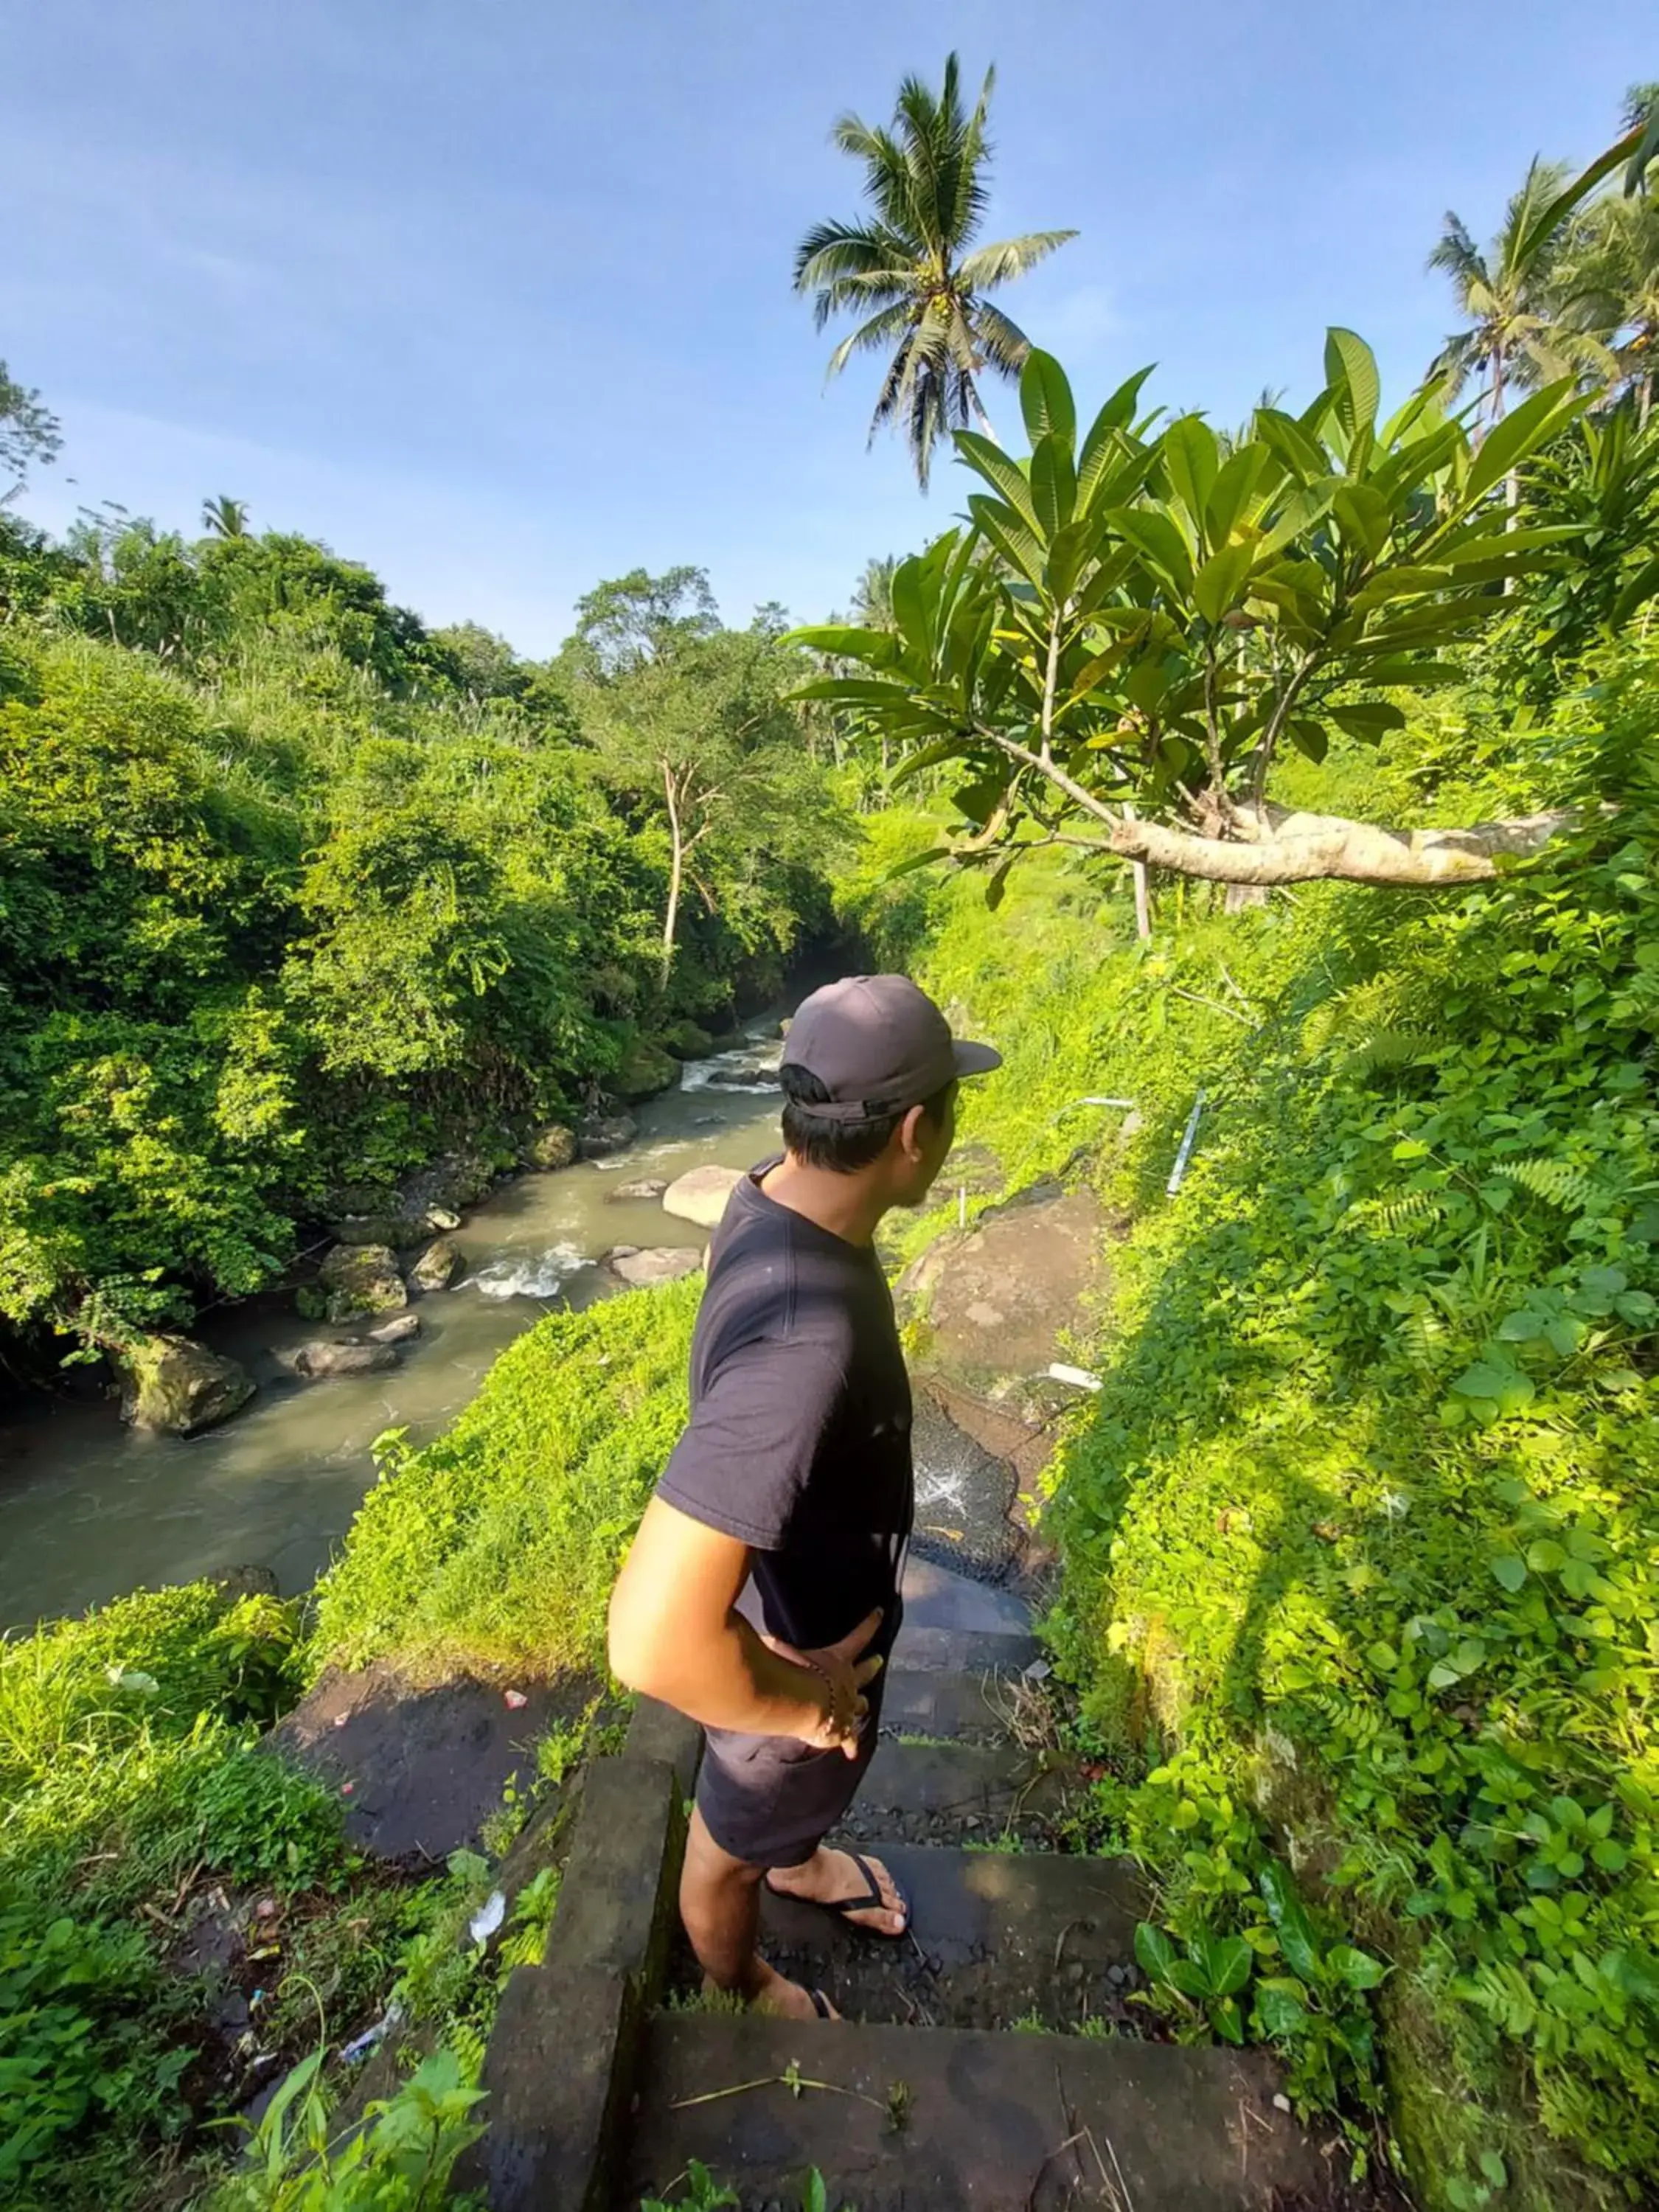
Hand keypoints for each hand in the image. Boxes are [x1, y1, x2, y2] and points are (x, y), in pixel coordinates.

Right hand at [760, 1606, 884, 1758]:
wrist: (800, 1704)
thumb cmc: (791, 1671)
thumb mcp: (783, 1648)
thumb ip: (777, 1643)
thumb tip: (766, 1638)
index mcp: (838, 1660)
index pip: (858, 1636)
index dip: (870, 1624)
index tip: (881, 1612)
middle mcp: (849, 1683)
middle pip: (865, 1672)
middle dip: (871, 1665)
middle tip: (879, 1660)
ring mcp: (847, 1709)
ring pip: (861, 1705)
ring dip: (862, 1703)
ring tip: (865, 1704)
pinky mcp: (841, 1732)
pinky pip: (849, 1739)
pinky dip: (851, 1744)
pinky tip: (853, 1752)